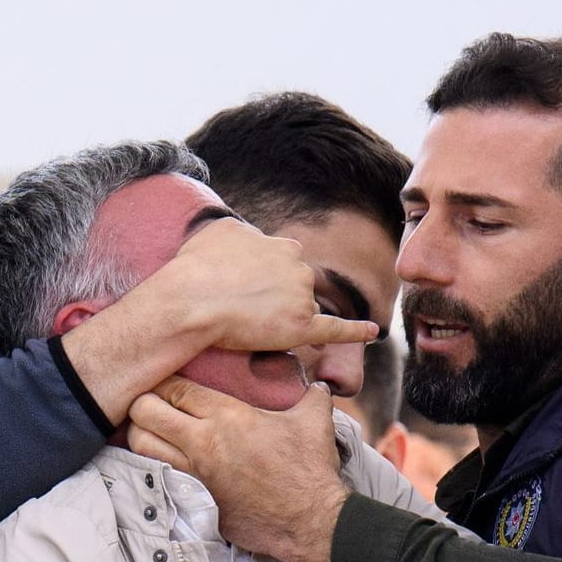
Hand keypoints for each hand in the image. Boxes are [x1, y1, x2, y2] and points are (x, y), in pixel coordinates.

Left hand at [127, 376, 346, 561]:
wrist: (310, 522)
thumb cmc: (309, 470)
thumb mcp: (314, 421)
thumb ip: (311, 396)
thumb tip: (318, 384)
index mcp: (227, 417)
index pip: (176, 389)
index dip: (165, 381)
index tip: (166, 381)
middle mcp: (202, 443)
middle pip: (145, 412)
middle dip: (142, 403)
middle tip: (151, 403)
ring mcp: (193, 474)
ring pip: (141, 446)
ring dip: (140, 434)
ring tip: (150, 430)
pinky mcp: (193, 499)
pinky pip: (156, 476)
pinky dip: (150, 464)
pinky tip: (159, 459)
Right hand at [150, 218, 378, 352]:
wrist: (189, 301)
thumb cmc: (195, 268)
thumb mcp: (218, 231)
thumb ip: (240, 231)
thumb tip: (245, 234)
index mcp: (284, 246)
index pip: (286, 266)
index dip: (268, 281)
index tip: (248, 290)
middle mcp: (300, 267)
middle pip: (298, 289)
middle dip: (278, 300)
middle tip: (244, 310)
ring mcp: (302, 298)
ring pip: (304, 311)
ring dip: (284, 319)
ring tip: (250, 325)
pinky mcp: (300, 328)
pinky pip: (336, 329)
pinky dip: (357, 330)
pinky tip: (372, 331)